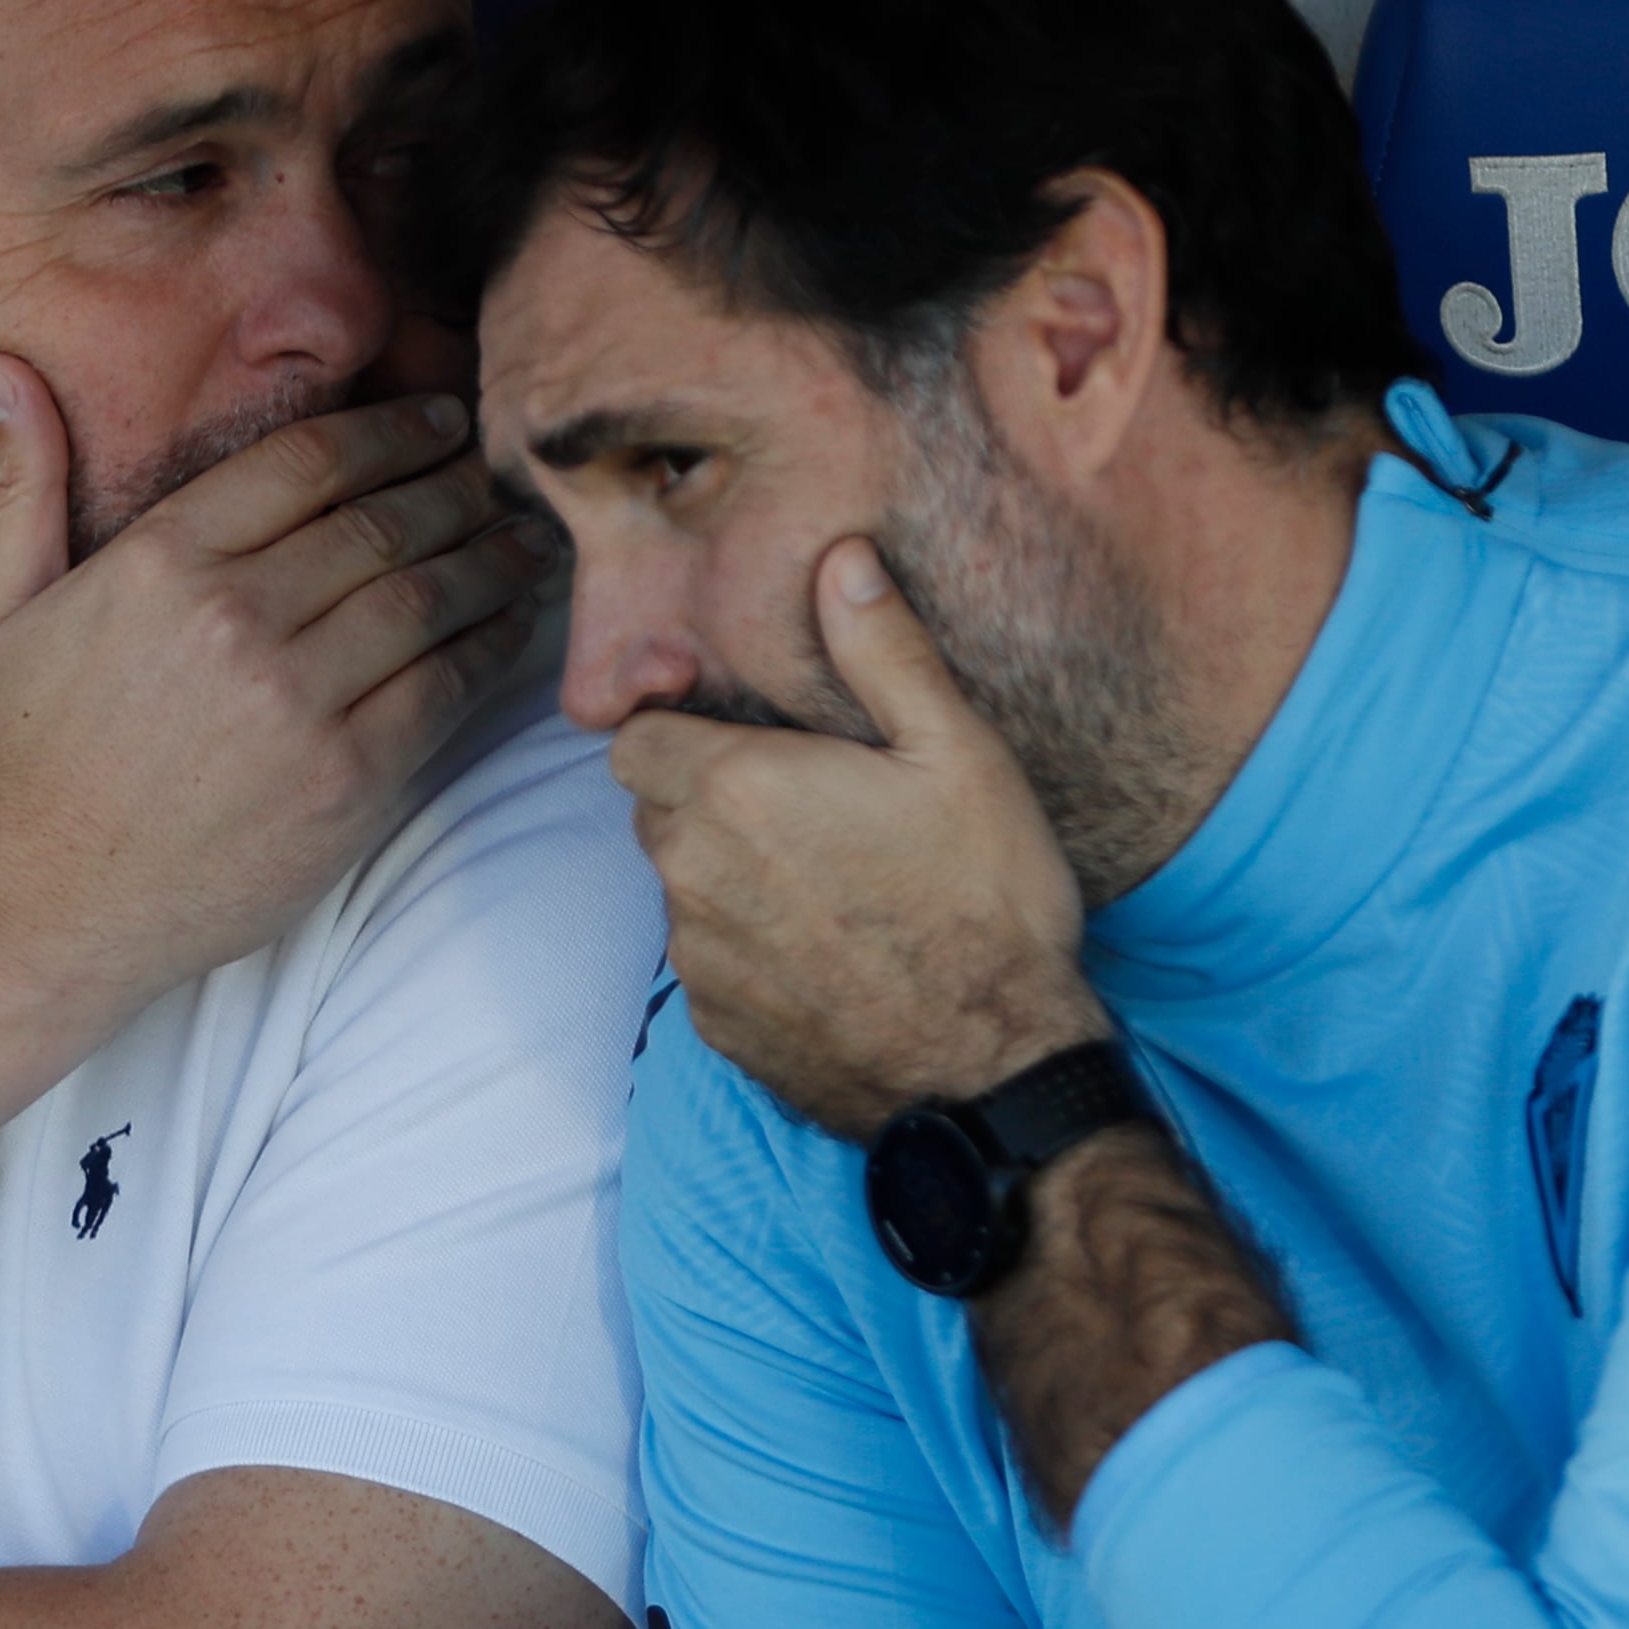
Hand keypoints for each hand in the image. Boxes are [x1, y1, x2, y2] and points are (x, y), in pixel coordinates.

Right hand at [0, 358, 550, 1012]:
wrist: (54, 906)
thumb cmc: (34, 757)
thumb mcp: (5, 609)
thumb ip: (20, 483)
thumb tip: (2, 368)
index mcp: (163, 559)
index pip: (309, 461)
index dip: (391, 430)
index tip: (437, 418)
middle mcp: (237, 617)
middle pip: (383, 521)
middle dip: (455, 486)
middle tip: (497, 470)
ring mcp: (300, 700)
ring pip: (428, 595)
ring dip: (491, 555)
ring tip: (526, 534)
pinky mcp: (351, 777)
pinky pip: (446, 686)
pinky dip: (491, 645)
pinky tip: (512, 621)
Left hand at [613, 538, 1108, 1135]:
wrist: (994, 1069)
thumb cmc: (988, 904)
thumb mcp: (959, 754)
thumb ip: (883, 649)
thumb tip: (841, 559)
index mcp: (735, 789)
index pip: (633, 738)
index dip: (681, 727)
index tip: (744, 735)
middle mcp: (692, 873)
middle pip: (655, 811)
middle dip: (706, 795)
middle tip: (805, 801)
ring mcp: (700, 960)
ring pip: (680, 888)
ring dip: (729, 873)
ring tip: (829, 880)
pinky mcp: (717, 1027)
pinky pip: (708, 963)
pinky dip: (748, 948)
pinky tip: (829, 950)